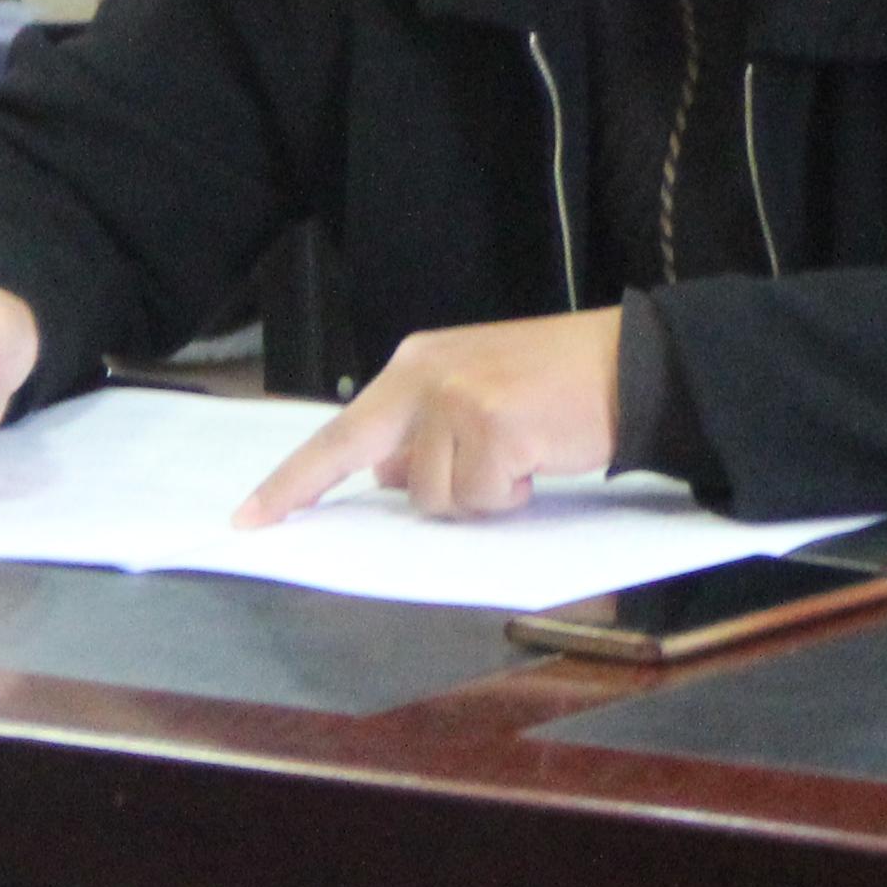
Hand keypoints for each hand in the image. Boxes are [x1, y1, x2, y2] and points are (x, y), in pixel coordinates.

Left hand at [233, 307, 624, 523]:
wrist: (637, 363)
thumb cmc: (563, 381)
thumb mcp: (480, 390)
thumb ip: (428, 429)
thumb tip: (390, 475)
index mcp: (417, 364)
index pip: (340, 431)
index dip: (293, 480)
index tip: (249, 517)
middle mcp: (425, 377)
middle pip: (373, 463)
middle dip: (374, 488)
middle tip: (296, 523)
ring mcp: (457, 402)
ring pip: (433, 495)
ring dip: (478, 493)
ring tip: (520, 458)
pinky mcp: (494, 429)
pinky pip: (482, 498)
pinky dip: (513, 494)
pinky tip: (539, 460)